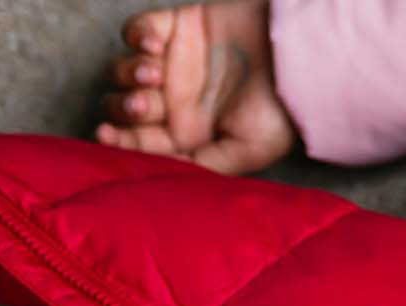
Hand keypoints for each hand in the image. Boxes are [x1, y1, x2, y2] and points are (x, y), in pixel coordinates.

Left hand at [93, 2, 294, 174]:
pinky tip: (155, 46)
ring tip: (157, 72)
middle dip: (124, 106)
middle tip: (146, 104)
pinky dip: (137, 36)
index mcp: (189, 134)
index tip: (106, 135)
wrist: (299, 62)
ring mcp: (174, 64)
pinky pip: (136, 30)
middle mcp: (176, 101)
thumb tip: (156, 176)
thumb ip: (201, 165)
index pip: (138, 140)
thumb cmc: (281, 112)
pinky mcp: (176, 29)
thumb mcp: (246, 153)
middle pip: (123, 104)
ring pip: (124, 69)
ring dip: (130, 72)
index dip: (117, 139)